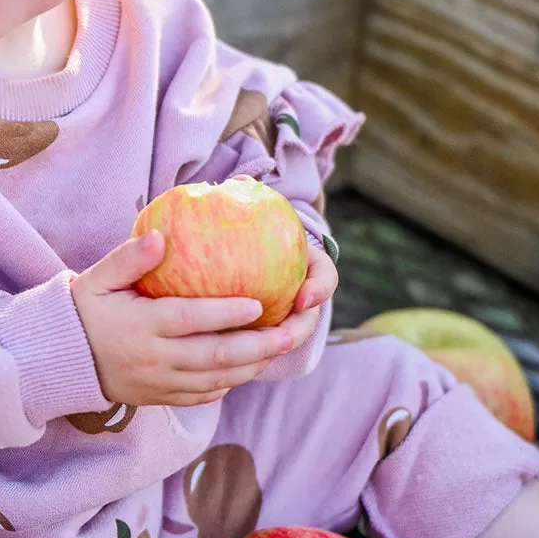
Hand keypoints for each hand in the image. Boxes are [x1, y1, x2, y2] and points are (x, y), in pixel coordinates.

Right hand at [70, 229, 297, 407]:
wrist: (60, 359)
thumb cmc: (84, 310)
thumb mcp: (98, 279)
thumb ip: (128, 258)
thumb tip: (160, 237)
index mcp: (141, 325)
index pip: (190, 320)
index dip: (226, 313)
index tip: (258, 303)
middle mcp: (154, 358)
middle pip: (214, 356)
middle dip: (257, 347)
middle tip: (289, 334)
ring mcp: (159, 383)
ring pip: (215, 380)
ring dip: (251, 367)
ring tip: (279, 350)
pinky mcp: (159, 398)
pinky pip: (203, 396)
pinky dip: (229, 383)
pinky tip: (247, 368)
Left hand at [226, 174, 336, 353]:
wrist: (230, 247)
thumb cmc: (243, 223)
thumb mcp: (251, 210)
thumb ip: (246, 197)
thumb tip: (238, 183)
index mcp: (305, 267)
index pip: (324, 277)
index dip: (319, 289)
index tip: (303, 299)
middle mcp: (298, 296)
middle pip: (305, 321)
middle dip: (294, 334)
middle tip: (273, 339)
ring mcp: (280, 318)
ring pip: (279, 341)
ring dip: (266, 350)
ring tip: (242, 354)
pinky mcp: (255, 335)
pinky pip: (250, 345)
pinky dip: (239, 351)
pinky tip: (214, 353)